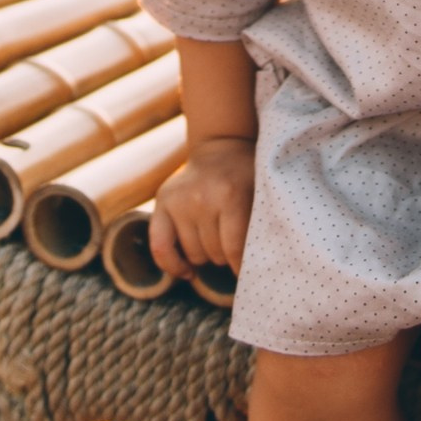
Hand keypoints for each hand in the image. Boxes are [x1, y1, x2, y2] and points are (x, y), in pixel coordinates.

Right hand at [148, 136, 255, 275]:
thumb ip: (257, 229)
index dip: (242, 267)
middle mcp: (201, 199)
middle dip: (226, 256)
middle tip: (233, 243)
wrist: (222, 146)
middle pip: (214, 254)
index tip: (249, 274)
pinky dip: (172, 265)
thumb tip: (256, 270)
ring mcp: (179, 201)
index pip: (234, 250)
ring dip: (206, 256)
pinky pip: (160, 247)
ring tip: (216, 241)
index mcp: (230, 197)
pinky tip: (187, 271)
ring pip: (193, 254)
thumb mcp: (260, 197)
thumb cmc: (247, 178)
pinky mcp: (162, 202)